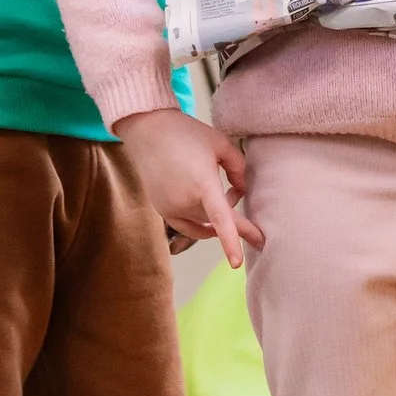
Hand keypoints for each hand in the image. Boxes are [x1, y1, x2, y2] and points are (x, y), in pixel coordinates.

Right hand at [116, 108, 264, 268]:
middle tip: (247, 213)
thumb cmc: (186, 133)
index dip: (231, 241)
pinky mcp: (162, 210)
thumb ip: (239, 168)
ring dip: (216, 217)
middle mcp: (184, 200)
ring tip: (224, 193)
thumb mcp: (221, 144)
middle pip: (217, 222)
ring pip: (203, 225)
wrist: (148, 131)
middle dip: (235, 216)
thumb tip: (243, 191)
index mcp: (203, 183)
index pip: (220, 219)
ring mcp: (171, 208)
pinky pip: (187, 227)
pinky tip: (210, 218)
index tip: (237, 264)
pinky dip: (202, 226)